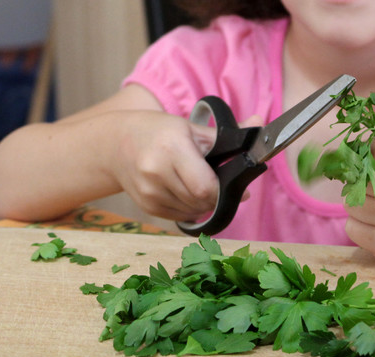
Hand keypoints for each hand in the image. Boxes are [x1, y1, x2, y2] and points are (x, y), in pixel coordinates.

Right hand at [110, 111, 262, 221]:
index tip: (232, 185)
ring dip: (203, 204)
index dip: (223, 191)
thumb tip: (260, 123)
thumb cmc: (159, 132)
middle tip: (217, 183)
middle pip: (200, 202)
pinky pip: (179, 216)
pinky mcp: (146, 206)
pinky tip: (185, 191)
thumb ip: (227, 135)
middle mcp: (156, 172)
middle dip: (216, 197)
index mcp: (172, 149)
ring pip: (192, 211)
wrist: (115, 143)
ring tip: (198, 184)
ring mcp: (148, 192)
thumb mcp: (191, 127)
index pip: (205, 188)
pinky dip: (189, 208)